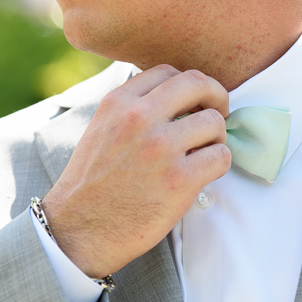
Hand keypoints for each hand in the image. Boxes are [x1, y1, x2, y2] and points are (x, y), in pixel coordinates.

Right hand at [40, 65, 231, 276]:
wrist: (79, 230)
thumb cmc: (93, 184)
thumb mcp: (101, 129)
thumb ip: (131, 108)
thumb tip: (171, 95)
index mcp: (119, 102)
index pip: (169, 71)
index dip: (190, 86)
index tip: (194, 103)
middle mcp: (140, 118)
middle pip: (198, 84)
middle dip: (216, 97)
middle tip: (219, 114)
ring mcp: (161, 148)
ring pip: (215, 122)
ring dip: (217, 137)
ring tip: (205, 153)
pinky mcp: (180, 179)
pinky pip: (221, 157)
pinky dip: (219, 163)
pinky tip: (205, 173)